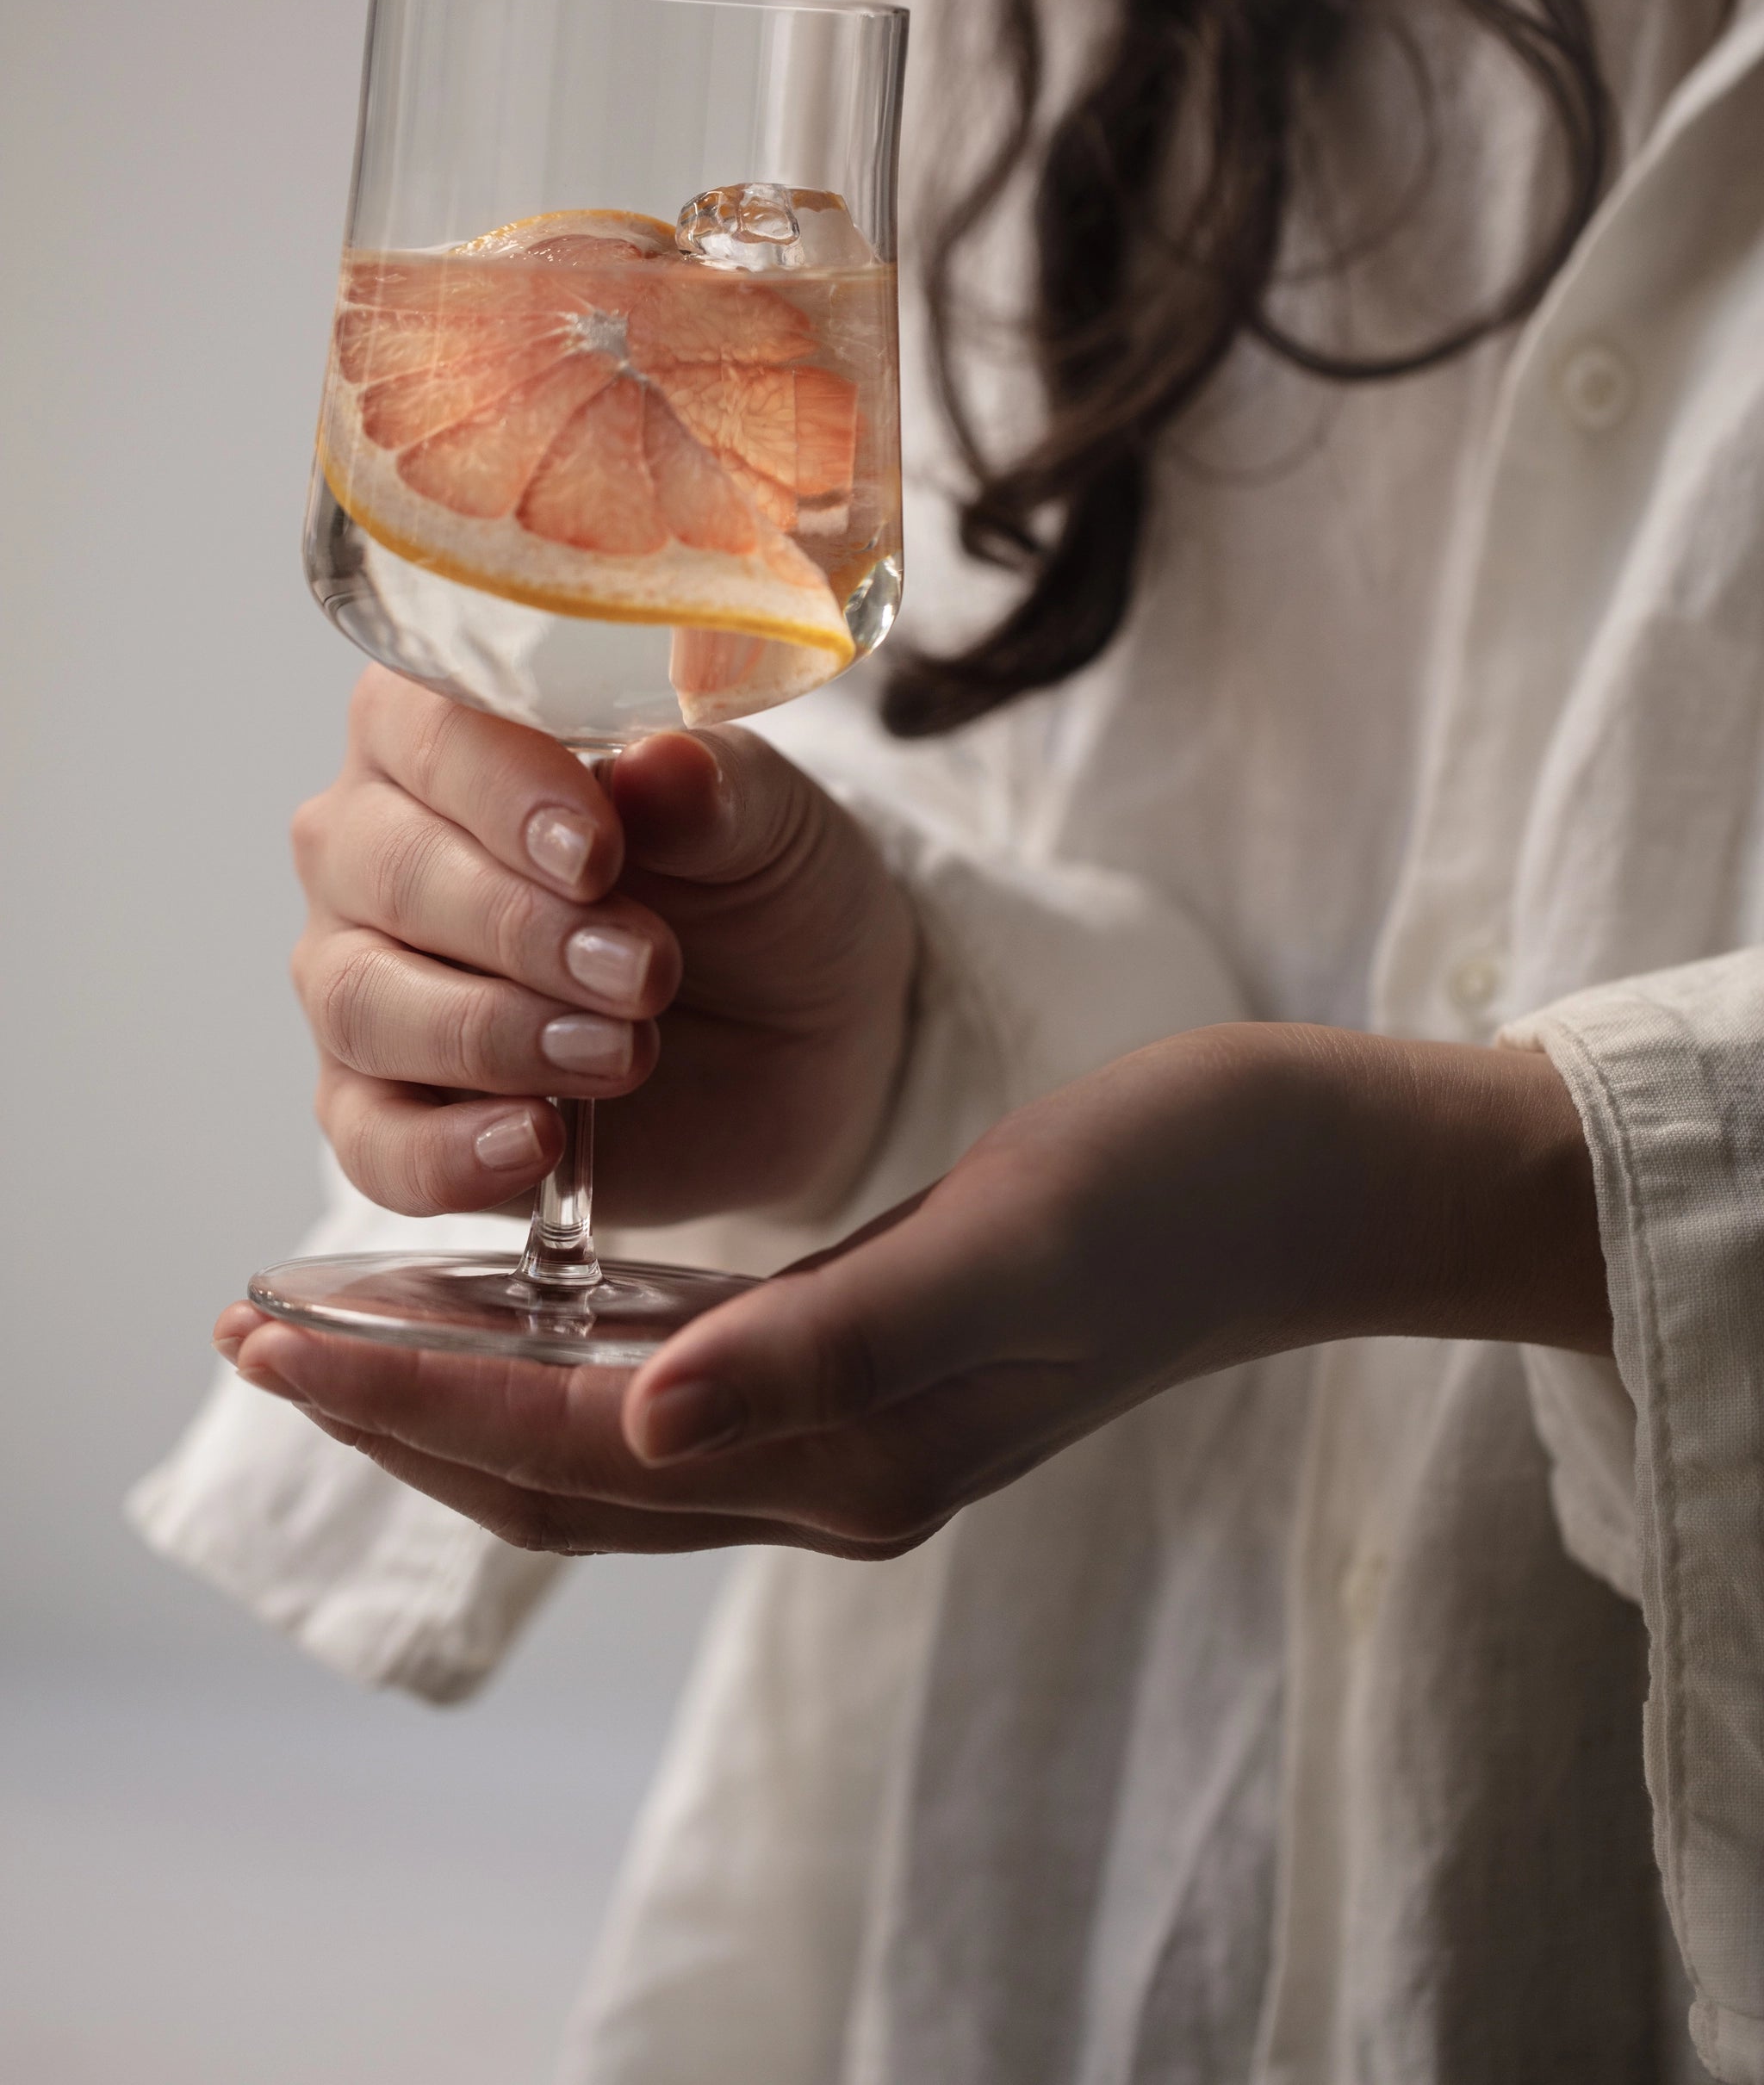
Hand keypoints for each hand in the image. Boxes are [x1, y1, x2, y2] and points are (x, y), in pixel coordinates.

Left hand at [216, 1021, 1603, 1558]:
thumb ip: (823, 1347)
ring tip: (347, 1324)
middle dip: (400, 1405)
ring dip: (469, 1386)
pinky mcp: (886, 1366)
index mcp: (851, 1453)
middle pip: (563, 1467)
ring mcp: (863, 1429)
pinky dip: (576, 1354)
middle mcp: (837, 1467)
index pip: (571, 1445)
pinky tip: (531, 1296)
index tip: (265, 1338)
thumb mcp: (1006, 1250)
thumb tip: (635, 1427)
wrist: (1314, 1178)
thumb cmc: (1176, 1186)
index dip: (408, 1394)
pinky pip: (683, 1385)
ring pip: (609, 1437)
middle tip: (254, 1331)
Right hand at [288, 666, 916, 1225]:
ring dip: (497, 1033)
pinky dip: (445, 1152)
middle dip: (522, 928)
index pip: (423, 729)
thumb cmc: (759, 886)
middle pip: (387, 872)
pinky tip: (535, 1142)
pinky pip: (369, 1141)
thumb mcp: (769, 823)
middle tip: (646, 968)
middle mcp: (373, 844)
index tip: (596, 851)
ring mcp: (364, 980)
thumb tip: (662, 765)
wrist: (804, 1032)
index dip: (501, 789)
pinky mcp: (388, 1111)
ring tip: (625, 1050)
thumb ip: (713, 788)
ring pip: (364, 1003)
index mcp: (446, 730)